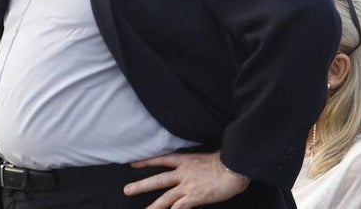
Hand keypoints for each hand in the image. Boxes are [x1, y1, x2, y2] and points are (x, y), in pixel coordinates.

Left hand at [124, 152, 248, 208]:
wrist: (234, 167)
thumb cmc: (225, 162)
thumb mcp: (205, 158)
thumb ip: (195, 165)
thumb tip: (192, 169)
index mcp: (185, 161)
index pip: (161, 160)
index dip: (146, 162)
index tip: (133, 164)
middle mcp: (183, 173)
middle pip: (158, 180)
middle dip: (141, 185)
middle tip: (126, 190)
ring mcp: (187, 186)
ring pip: (165, 198)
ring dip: (153, 206)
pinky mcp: (195, 198)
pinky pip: (180, 208)